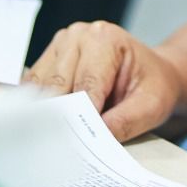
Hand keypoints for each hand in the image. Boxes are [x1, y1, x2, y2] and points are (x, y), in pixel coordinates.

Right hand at [23, 21, 184, 140]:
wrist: (153, 75)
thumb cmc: (153, 85)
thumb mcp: (152, 105)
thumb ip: (126, 120)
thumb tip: (97, 136)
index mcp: (104, 38)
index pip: (85, 84)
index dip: (81, 117)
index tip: (76, 145)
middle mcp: (76, 36)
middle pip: (57, 86)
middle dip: (62, 118)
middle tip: (63, 150)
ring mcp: (59, 46)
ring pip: (39, 89)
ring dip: (47, 115)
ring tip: (57, 142)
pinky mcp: (48, 61)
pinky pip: (33, 90)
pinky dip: (40, 111)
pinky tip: (50, 128)